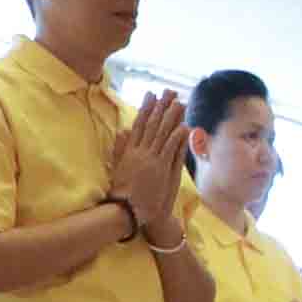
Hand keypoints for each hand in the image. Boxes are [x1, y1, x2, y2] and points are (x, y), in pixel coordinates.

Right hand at [105, 92, 188, 227]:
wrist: (126, 210)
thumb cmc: (122, 193)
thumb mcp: (118, 167)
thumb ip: (120, 148)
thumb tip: (122, 131)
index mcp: (129, 151)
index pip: (139, 124)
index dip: (146, 108)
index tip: (151, 95)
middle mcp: (140, 151)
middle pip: (152, 125)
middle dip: (161, 107)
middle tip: (168, 92)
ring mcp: (150, 159)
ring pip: (162, 133)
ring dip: (171, 117)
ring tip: (179, 102)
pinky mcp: (160, 169)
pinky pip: (170, 149)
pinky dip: (176, 137)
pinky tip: (183, 126)